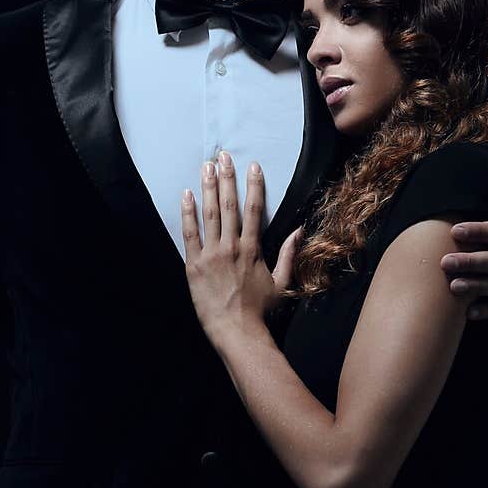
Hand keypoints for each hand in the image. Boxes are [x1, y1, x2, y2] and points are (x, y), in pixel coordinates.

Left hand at [181, 151, 300, 346]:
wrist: (236, 331)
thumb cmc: (260, 310)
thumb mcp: (282, 283)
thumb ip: (289, 254)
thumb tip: (300, 230)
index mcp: (252, 249)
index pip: (253, 209)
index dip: (253, 185)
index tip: (252, 166)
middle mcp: (231, 246)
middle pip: (229, 205)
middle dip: (226, 178)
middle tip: (223, 156)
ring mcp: (211, 254)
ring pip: (210, 214)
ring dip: (208, 188)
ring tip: (206, 166)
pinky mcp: (194, 264)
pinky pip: (189, 233)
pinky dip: (188, 213)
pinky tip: (186, 195)